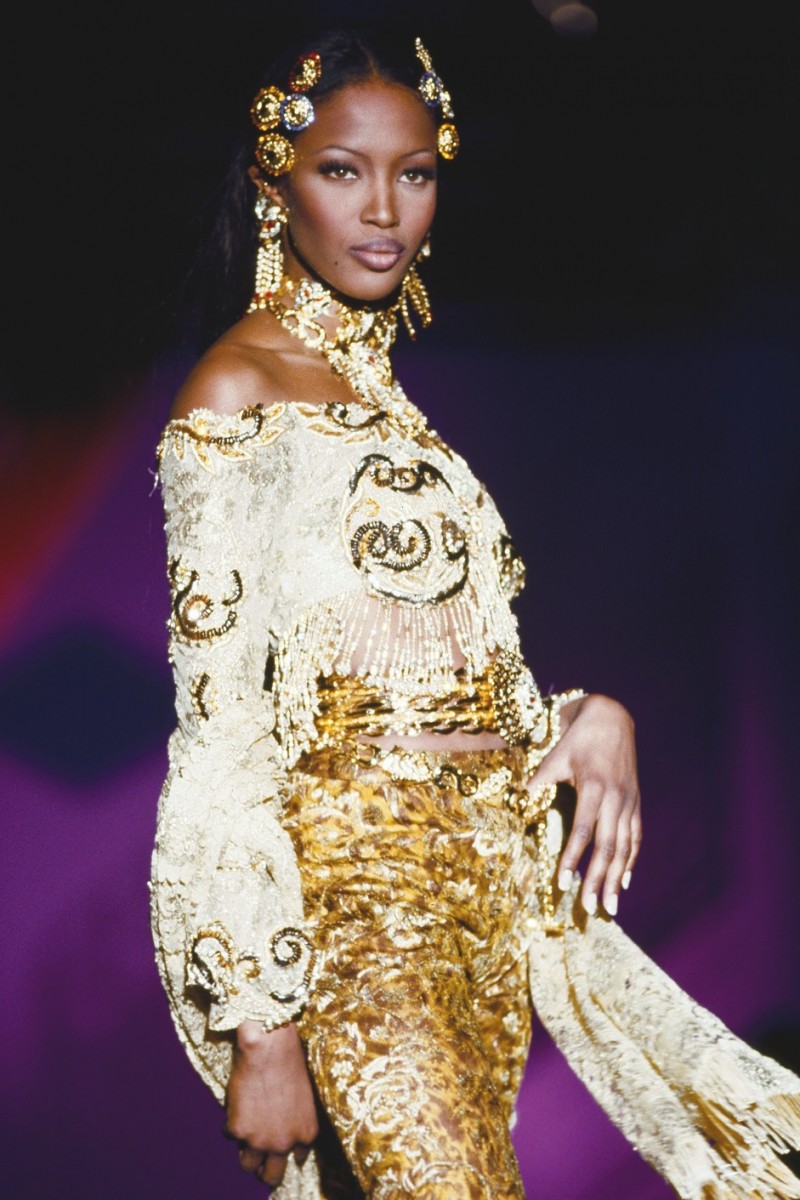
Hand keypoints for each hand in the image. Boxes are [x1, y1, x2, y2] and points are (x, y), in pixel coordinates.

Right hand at [224, 1021, 317, 1187]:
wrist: (269, 1047)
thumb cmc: (290, 1062)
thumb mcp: (304, 1097)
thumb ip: (295, 1120)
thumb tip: (281, 1129)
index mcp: (306, 1134)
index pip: (296, 1158)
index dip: (286, 1151)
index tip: (277, 1147)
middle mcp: (284, 1143)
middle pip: (272, 1175)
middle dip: (264, 1170)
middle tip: (258, 1161)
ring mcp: (260, 1140)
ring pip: (248, 1164)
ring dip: (245, 1152)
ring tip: (244, 1136)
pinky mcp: (238, 1130)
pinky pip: (230, 1135)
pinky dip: (231, 1124)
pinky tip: (237, 1105)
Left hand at [529, 693, 641, 916]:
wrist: (614, 718)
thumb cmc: (580, 737)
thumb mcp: (557, 753)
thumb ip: (541, 777)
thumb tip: (522, 795)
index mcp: (594, 788)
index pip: (582, 832)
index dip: (573, 859)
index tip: (563, 883)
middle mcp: (615, 800)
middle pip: (607, 848)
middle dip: (597, 880)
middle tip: (588, 908)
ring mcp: (629, 803)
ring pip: (624, 848)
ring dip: (616, 879)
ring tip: (609, 906)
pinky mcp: (636, 803)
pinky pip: (636, 837)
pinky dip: (631, 860)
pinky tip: (625, 881)